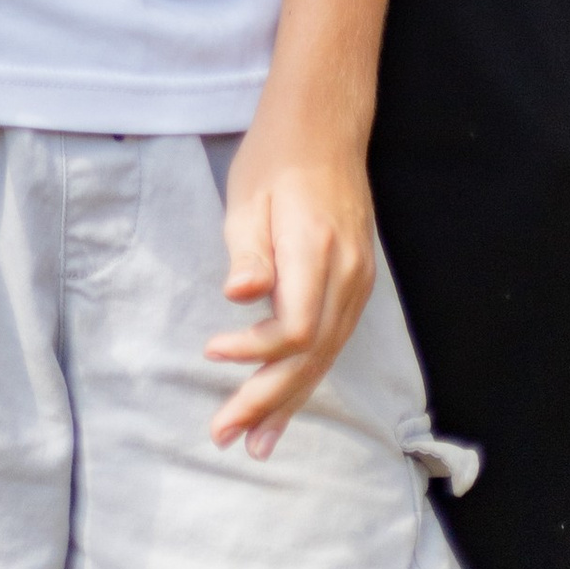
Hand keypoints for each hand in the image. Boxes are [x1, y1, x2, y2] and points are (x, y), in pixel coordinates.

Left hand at [207, 109, 377, 454]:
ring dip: (289, 401)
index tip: (210, 352)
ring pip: (326, 358)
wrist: (324, 127)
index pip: (294, 328)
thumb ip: (247, 252)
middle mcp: (347, 275)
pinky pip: (333, 342)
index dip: (254, 352)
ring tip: (256, 441)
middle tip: (225, 436)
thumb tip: (239, 298)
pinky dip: (307, 376)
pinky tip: (287, 404)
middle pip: (311, 356)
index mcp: (316, 250)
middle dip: (268, 401)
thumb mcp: (247, 195)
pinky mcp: (356, 285)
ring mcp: (358, 283)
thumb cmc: (275, 158)